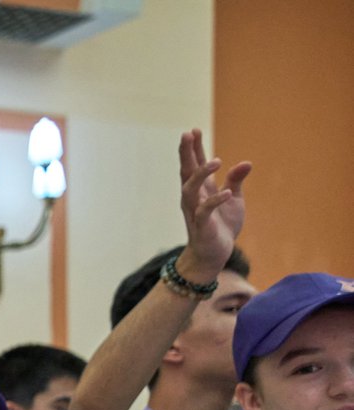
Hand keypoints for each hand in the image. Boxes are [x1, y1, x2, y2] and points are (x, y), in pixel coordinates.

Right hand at [175, 128, 250, 281]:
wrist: (215, 254)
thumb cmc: (222, 226)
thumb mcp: (234, 199)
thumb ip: (236, 180)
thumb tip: (246, 162)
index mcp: (201, 189)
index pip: (194, 165)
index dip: (194, 148)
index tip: (193, 130)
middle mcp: (193, 198)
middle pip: (186, 171)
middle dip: (186, 153)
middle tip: (187, 134)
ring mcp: (195, 211)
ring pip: (190, 189)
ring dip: (201, 175)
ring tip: (216, 161)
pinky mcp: (202, 226)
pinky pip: (205, 211)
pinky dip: (215, 201)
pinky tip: (227, 192)